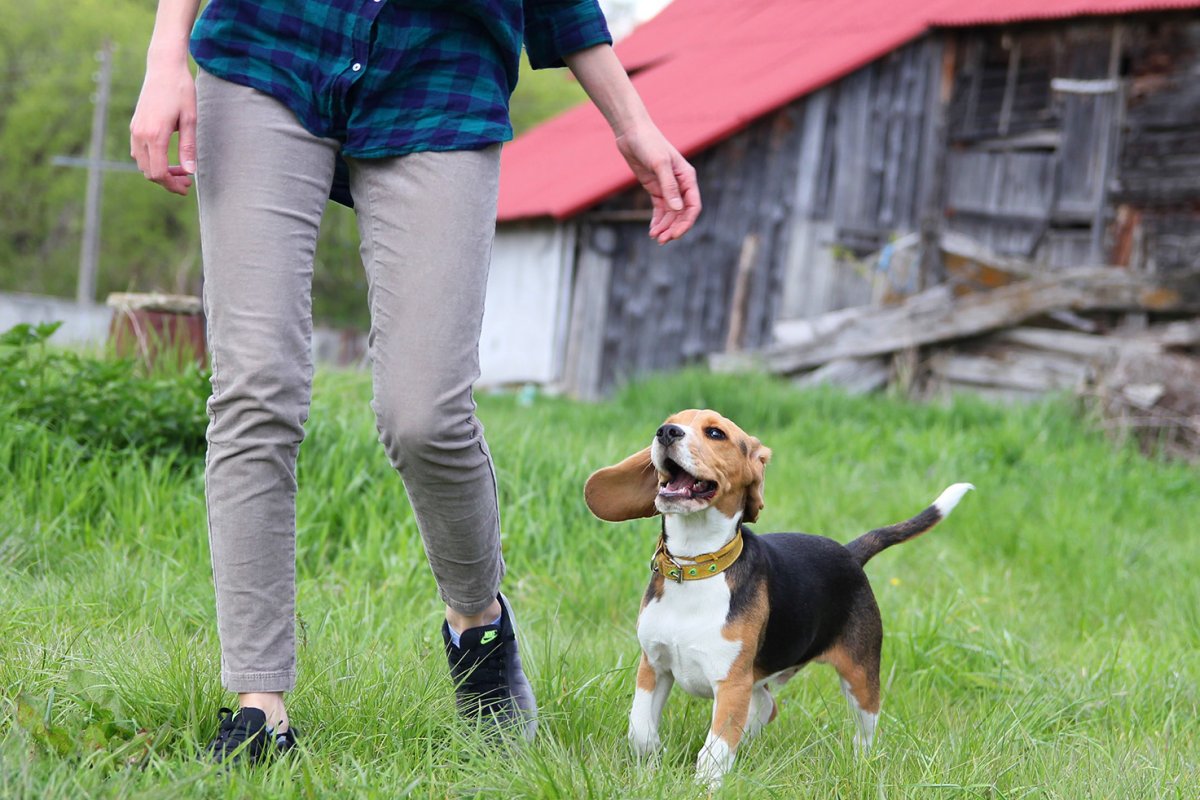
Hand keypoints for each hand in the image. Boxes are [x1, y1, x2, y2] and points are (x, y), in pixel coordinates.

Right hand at [130, 55, 195, 195]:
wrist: (163, 68)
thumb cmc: (181, 91)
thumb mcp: (190, 120)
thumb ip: (189, 147)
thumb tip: (190, 171)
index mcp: (155, 135)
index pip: (158, 173)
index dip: (171, 185)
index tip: (186, 187)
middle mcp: (140, 134)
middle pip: (149, 172)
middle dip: (167, 181)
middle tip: (187, 182)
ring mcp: (135, 130)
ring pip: (142, 164)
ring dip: (159, 171)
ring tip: (180, 170)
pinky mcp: (135, 125)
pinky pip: (139, 152)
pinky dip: (152, 161)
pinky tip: (168, 158)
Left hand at [615, 122, 700, 243]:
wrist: (632, 132)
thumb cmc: (648, 143)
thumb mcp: (659, 164)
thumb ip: (668, 186)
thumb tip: (677, 208)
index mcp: (687, 178)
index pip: (693, 206)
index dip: (686, 223)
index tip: (675, 235)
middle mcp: (680, 184)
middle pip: (682, 213)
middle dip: (673, 228)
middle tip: (661, 240)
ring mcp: (668, 187)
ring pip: (671, 213)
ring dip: (665, 227)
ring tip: (654, 237)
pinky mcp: (655, 188)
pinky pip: (660, 209)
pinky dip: (657, 220)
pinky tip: (652, 230)